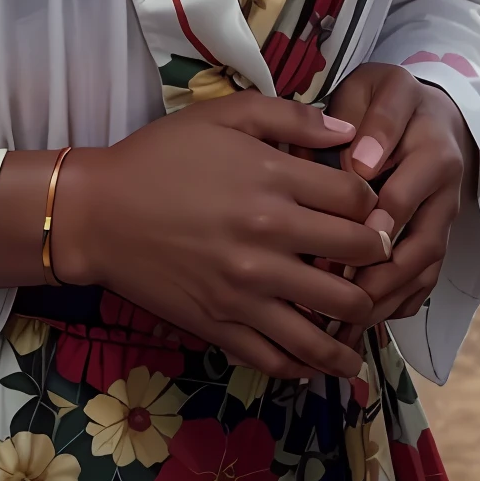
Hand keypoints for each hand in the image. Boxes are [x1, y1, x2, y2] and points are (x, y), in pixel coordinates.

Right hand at [53, 93, 391, 381]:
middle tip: (380, 264)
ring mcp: (247, 291)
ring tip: (368, 325)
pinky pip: (281, 359)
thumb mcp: (222, 117)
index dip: (375, 205)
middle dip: (379, 264)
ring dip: (360, 327)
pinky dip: (309, 364)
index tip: (374, 211)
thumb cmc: (161, 156)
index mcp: (272, 182)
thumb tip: (348, 132)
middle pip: (358, 264)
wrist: (99, 213)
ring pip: (329, 325)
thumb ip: (289, 117)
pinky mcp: (223, 326)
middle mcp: (268, 240)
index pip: (358, 203)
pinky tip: (320, 359)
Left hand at [325, 61, 476, 335]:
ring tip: (346, 324)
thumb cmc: (390, 98)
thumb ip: (368, 117)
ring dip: (387, 300)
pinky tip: (362, 322)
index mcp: (432, 151)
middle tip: (341, 297)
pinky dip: (397, 305)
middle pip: (423, 246)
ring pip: (424, 272)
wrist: (430, 112)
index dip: (376, 220)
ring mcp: (444, 223)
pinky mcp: (436, 241)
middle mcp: (446, 195)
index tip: (341, 238)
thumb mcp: (378, 87)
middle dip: (382, 277)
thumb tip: (359, 161)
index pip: (406, 194)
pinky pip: (424, 282)